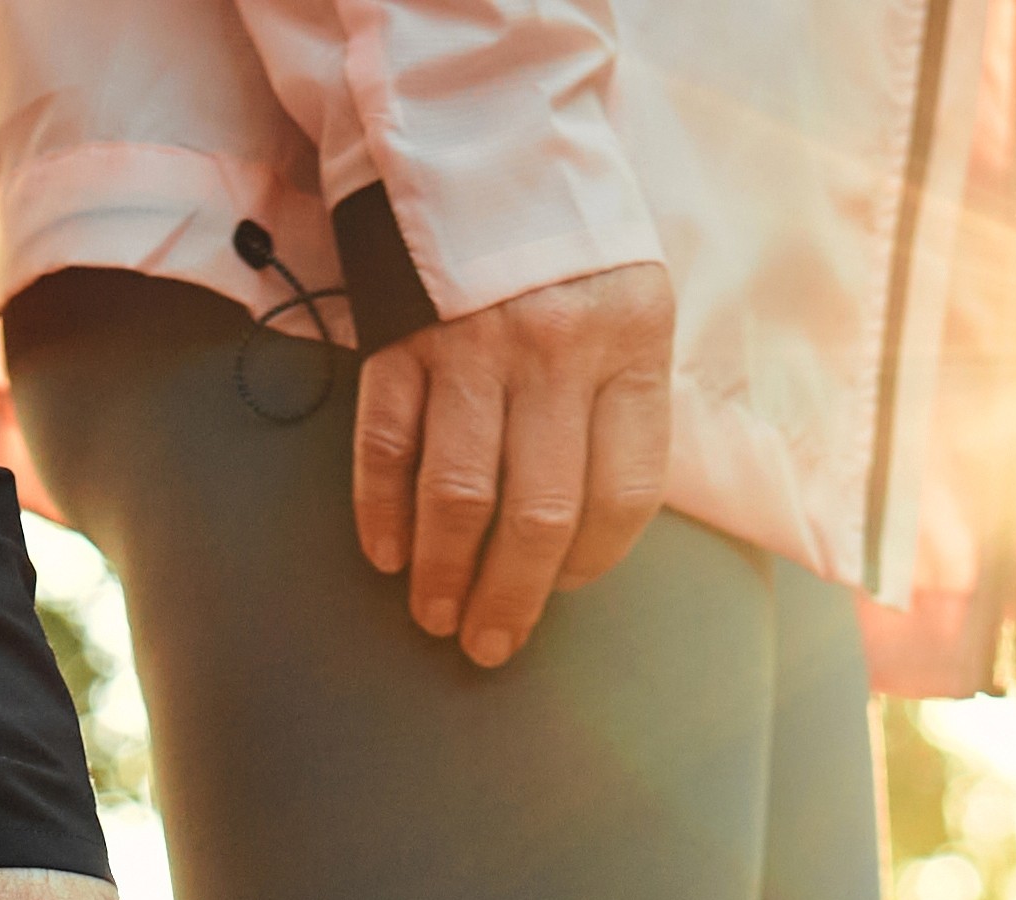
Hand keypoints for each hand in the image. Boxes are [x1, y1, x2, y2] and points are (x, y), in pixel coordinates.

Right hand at [353, 257, 675, 669]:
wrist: (487, 137)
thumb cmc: (570, 245)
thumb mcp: (633, 307)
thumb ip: (623, 404)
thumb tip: (587, 533)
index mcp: (629, 345)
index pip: (624, 493)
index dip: (594, 560)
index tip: (565, 589)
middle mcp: (555, 350)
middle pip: (538, 514)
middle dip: (512, 597)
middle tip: (489, 644)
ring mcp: (472, 345)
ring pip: (457, 496)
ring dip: (442, 572)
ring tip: (435, 616)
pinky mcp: (402, 336)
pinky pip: (388, 445)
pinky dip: (382, 510)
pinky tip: (386, 554)